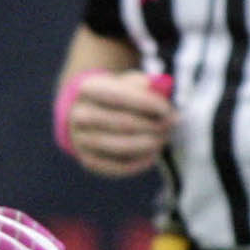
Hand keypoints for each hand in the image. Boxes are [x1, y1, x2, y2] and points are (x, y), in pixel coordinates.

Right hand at [61, 69, 176, 177]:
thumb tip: (164, 92)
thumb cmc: (119, 96)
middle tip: (170, 125)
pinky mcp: (88, 161)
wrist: (91, 115)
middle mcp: (78, 115)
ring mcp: (81, 140)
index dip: (147, 104)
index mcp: (88, 88)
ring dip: (148, 144)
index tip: (168, 110)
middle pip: (121, 123)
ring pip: (120, 146)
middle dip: (151, 126)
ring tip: (163, 138)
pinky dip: (140, 162)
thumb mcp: (130, 83)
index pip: (119, 96)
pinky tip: (152, 154)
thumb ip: (147, 85)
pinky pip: (118, 166)